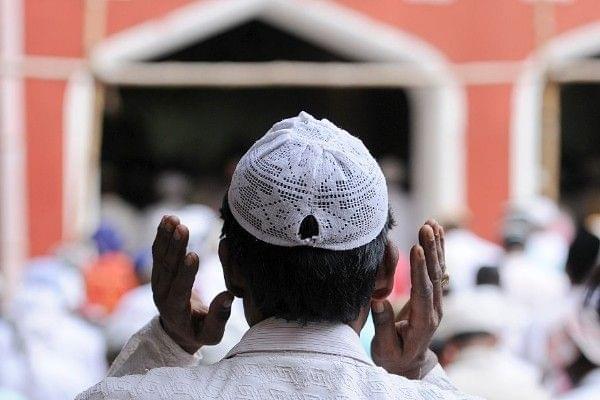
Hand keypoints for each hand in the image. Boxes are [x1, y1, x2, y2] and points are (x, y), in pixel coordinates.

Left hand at [152, 215, 233, 353]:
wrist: (177, 331)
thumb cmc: (199, 332)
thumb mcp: (211, 334)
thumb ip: (219, 317)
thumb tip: (228, 296)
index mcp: (175, 311)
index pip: (179, 289)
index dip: (186, 273)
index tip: (193, 255)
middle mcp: (162, 295)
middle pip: (167, 269)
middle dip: (175, 248)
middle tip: (182, 229)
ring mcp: (158, 282)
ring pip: (160, 257)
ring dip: (166, 237)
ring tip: (173, 219)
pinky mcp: (158, 273)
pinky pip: (158, 252)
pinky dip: (161, 235)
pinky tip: (167, 219)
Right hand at [370, 220, 444, 378]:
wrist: (407, 364)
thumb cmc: (393, 357)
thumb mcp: (385, 348)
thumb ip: (384, 325)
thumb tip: (378, 301)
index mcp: (424, 322)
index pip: (423, 292)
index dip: (420, 270)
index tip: (416, 248)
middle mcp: (435, 309)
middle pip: (434, 275)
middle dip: (430, 249)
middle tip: (426, 226)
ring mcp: (436, 302)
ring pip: (438, 269)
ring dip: (436, 245)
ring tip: (432, 223)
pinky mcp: (432, 295)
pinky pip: (436, 269)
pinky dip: (437, 250)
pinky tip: (436, 234)